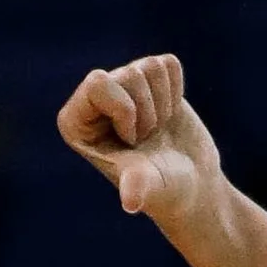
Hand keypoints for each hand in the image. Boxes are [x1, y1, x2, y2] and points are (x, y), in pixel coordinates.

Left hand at [57, 54, 225, 235]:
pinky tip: (167, 116)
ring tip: (155, 131)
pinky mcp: (150, 78)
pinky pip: (168, 64)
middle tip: (145, 141)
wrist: (190, 185)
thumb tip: (131, 202)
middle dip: (147, 111)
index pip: (97, 83)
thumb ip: (136, 187)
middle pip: (129, 75)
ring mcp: (123, 85)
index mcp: (75, 122)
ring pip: (150, 67)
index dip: (125, 111)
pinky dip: (176, 92)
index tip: (131, 142)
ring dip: (162, 105)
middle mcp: (94, 98)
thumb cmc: (162, 189)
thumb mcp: (147, 187)